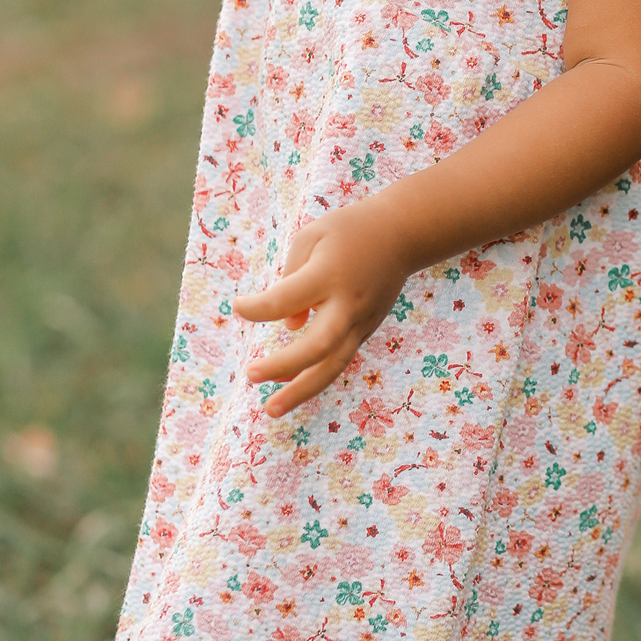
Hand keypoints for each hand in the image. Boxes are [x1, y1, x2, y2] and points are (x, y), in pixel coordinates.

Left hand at [232, 194, 411, 416]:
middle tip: (251, 374)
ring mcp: (361, 321)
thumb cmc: (347, 230)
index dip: (255, 308)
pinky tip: (290, 387)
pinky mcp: (366, 330)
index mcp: (329, 275)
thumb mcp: (311, 238)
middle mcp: (348, 304)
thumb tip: (288, 328)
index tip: (239, 306)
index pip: (284, 301)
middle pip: (317, 346)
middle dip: (282, 365)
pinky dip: (314, 376)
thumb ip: (291, 279)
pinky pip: (339, 359)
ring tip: (271, 410)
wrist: (401, 234)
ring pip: (333, 366)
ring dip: (301, 391)